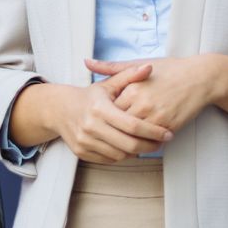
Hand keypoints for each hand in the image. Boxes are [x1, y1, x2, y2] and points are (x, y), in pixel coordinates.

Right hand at [24, 64, 171, 162]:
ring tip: (148, 144)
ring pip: (120, 155)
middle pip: (129, 144)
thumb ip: (129, 75)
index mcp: (100, 109)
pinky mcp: (81, 152)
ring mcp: (85, 141)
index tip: (168, 134)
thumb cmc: (89, 97)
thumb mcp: (108, 84)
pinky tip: (130, 148)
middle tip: (162, 143)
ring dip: (137, 152)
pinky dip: (122, 156)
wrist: (60, 110)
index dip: (154, 132)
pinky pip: (109, 160)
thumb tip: (149, 67)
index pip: (133, 125)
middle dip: (150, 146)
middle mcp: (91, 126)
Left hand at [87, 55, 223, 136]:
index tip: (106, 116)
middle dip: (114, 130)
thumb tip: (86, 62)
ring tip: (124, 139)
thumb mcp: (140, 64)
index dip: (107, 115)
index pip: (110, 110)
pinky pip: (151, 141)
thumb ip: (112, 67)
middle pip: (119, 125)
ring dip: (128, 139)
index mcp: (133, 88)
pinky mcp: (168, 127)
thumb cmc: (169, 69)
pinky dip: (145, 142)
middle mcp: (142, 104)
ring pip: (133, 137)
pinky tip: (143, 139)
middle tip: (109, 132)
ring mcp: (156, 117)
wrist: (201, 78)